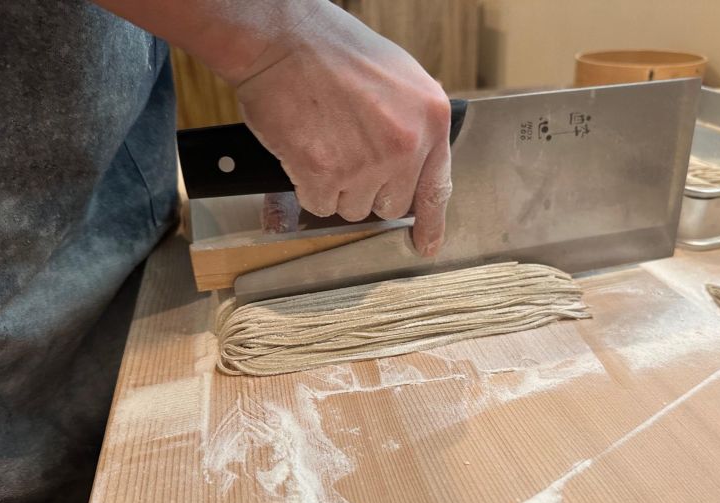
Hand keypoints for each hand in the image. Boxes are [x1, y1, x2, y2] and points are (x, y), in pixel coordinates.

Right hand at [235, 2, 450, 256]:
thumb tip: (412, 168)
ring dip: (336, 187)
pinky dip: (307, 187)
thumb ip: (413, 127)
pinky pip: (320, 206)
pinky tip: (305, 151)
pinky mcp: (325, 174)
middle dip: (368, 189)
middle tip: (347, 154)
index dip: (430, 224)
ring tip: (324, 143)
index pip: (436, 188)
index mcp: (431, 119)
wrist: (283, 39)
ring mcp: (366, 163)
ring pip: (353, 208)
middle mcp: (405, 145)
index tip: (426, 245)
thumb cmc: (334, 51)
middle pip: (391, 205)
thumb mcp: (399, 79)